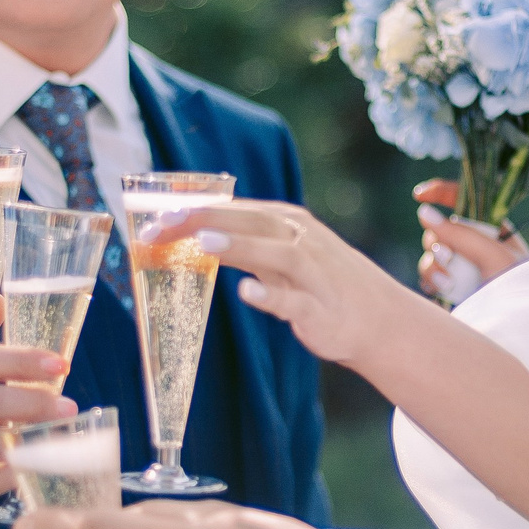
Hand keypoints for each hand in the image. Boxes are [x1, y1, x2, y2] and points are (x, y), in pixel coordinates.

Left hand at [153, 200, 416, 370]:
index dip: (191, 211)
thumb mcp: (282, 253)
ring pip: (274, 253)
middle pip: (248, 222)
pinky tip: (248, 292)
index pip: (233, 208)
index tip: (150, 216)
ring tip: (202, 243)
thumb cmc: (320, 283)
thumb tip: (190, 233)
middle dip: (202, 221)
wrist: (378, 319)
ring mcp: (312, 273)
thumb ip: (243, 243)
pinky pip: (295, 301)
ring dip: (239, 246)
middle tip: (159, 226)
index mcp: (285, 222)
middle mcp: (298, 239)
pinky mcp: (321, 310)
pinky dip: (272, 296)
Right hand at [412, 180, 528, 298]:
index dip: (441, 192)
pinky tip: (442, 292)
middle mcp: (476, 244)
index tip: (420, 195)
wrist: (522, 332)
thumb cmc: (520, 291)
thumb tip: (423, 212)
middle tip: (448, 261)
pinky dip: (431, 281)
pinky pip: (429, 275)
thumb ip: (462, 235)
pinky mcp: (452, 288)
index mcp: (493, 229)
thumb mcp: (495, 258)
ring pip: (431, 253)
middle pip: (440, 228)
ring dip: (433, 265)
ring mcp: (463, 266)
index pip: (464, 199)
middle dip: (437, 241)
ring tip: (447, 285)